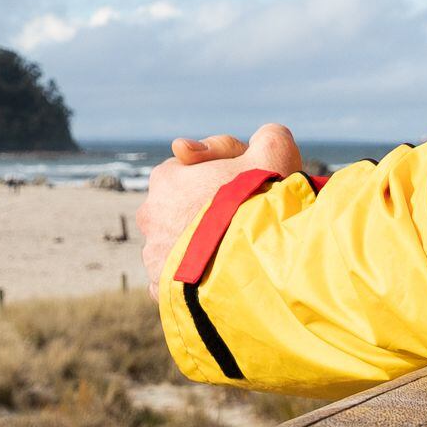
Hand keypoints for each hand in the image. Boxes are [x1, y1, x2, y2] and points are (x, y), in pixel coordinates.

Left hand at [136, 123, 303, 294]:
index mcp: (166, 178)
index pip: (190, 169)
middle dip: (205, 213)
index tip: (243, 188)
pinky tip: (217, 278)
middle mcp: (151, 214)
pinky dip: (194, 280)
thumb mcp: (275, 153)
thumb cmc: (262, 201)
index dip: (221, 176)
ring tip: (231, 252)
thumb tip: (259, 140)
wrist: (256, 262)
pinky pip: (175, 281)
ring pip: (177, 246)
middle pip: (181, 208)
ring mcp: (153, 255)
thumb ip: (268, 137)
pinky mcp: (162, 289)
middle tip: (239, 221)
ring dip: (198, 247)